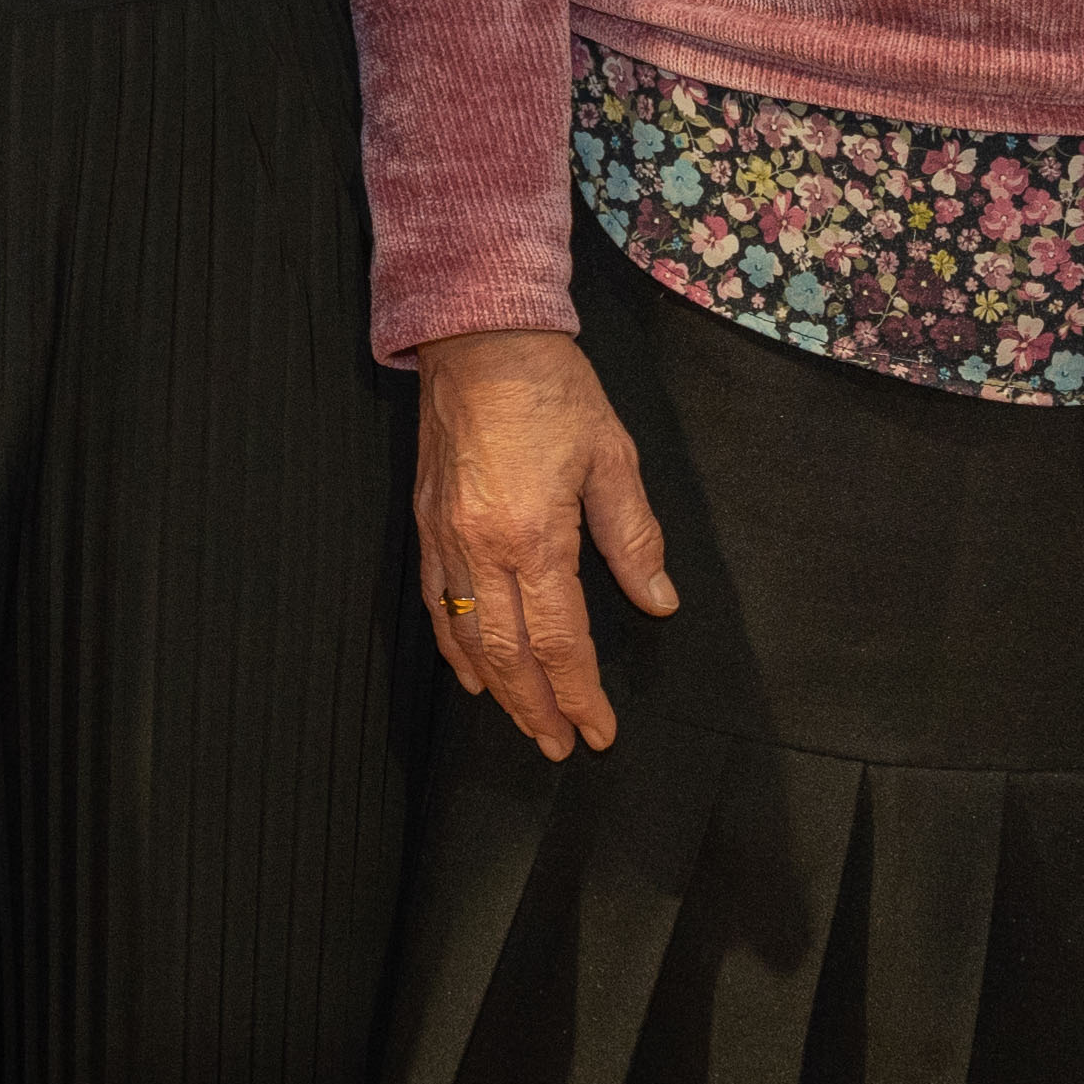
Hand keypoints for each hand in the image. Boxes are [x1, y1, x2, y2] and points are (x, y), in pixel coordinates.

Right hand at [413, 329, 678, 760]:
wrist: (479, 336)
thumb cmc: (551, 389)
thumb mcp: (612, 455)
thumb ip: (633, 536)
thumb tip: (657, 601)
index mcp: (535, 535)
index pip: (560, 640)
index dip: (582, 694)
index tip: (600, 730)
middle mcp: (482, 548)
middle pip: (508, 654)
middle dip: (538, 709)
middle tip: (562, 747)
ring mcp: (446, 538)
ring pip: (465, 637)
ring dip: (497, 690)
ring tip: (526, 723)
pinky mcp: (426, 522)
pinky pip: (434, 602)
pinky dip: (451, 646)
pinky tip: (470, 672)